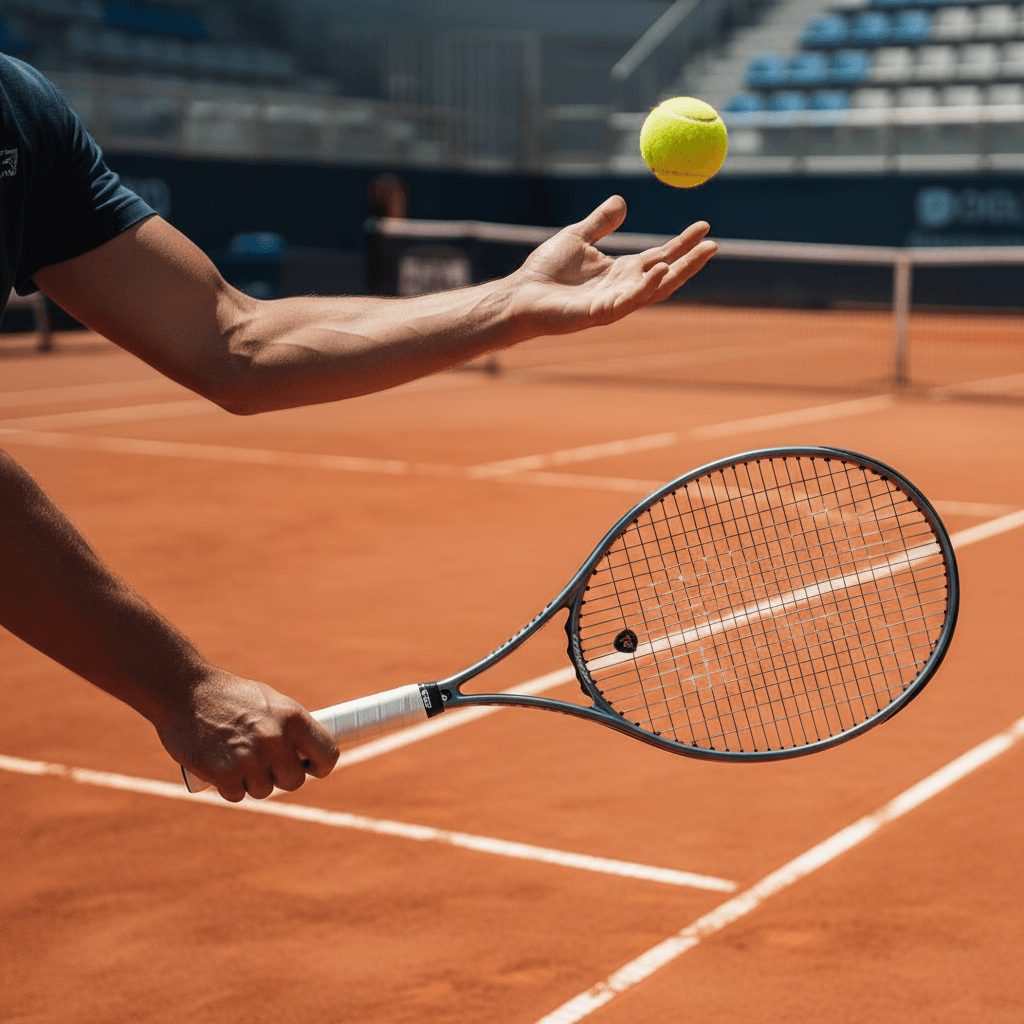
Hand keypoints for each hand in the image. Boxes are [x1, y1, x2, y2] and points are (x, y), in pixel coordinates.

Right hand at [156, 671, 338, 801]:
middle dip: (280, 777)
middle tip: (263, 763)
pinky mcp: (225, 774)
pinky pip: (236, 795)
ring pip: (264, 790)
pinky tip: (218, 765)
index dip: (320, 766)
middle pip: (295, 781)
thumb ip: (289, 727)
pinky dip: (228, 786)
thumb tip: (309, 752)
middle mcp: (276, 739)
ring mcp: (251, 758)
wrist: (184, 692)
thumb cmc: (229, 696)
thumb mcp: (270, 702)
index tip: (309, 767)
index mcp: (293, 718)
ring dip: (251, 781)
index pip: (328, 753)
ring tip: (235, 756)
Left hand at [507, 195, 716, 337]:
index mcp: (620, 272)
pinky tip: (659, 269)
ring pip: (654, 290)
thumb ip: (600, 223)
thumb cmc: (544, 271)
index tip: (704, 226)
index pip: (660, 256)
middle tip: (714, 244)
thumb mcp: (577, 237)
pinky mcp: (598, 313)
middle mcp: (622, 289)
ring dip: (678, 274)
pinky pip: (628, 301)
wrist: (519, 295)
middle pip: (665, 275)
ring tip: (699, 254)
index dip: (682, 244)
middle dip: (691, 262)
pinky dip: (646, 286)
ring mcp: (613, 303)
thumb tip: (621, 201)